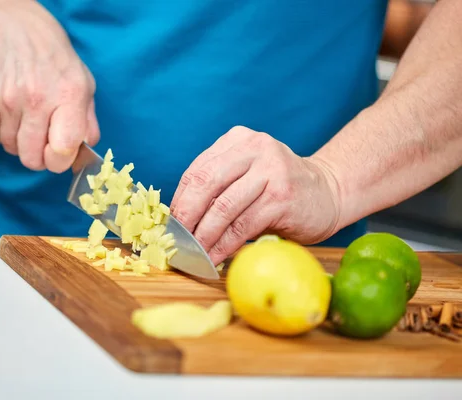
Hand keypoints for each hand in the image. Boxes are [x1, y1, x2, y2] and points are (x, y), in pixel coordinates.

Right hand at [0, 2, 98, 171]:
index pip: (61, 151)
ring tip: (29, 120)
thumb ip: (87, 124)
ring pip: (11, 149)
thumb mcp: (84, 86)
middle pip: (31, 159)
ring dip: (21, 143)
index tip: (62, 153)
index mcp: (67, 98)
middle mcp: (34, 101)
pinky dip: (6, 131)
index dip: (61, 161)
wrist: (15, 32)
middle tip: (44, 142)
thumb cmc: (56, 63)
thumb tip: (83, 153)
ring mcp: (6, 103)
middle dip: (39, 158)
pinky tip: (14, 112)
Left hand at [170, 126, 341, 264]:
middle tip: (176, 241)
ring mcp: (271, 171)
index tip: (170, 225)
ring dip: (204, 236)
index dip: (180, 201)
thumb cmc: (278, 189)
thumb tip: (179, 219)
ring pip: (223, 207)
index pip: (197, 171)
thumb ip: (219, 186)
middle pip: (206, 184)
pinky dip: (224, 244)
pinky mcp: (282, 197)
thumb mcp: (247, 175)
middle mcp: (254, 148)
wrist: (329, 192)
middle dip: (187, 217)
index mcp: (238, 140)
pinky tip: (215, 257)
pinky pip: (243, 225)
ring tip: (193, 254)